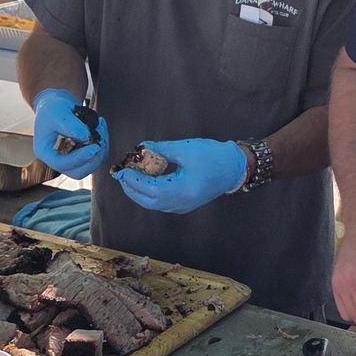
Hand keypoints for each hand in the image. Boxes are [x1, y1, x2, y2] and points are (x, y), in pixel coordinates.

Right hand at [31, 88, 106, 177]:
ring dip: (101, 149)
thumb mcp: (57, 112)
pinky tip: (101, 128)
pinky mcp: (82, 154)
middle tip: (101, 139)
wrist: (57, 105)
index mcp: (45, 152)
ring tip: (101, 127)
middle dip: (93, 159)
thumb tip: (87, 136)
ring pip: (90, 165)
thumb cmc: (52, 108)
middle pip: (77, 172)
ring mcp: (71, 159)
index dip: (79, 158)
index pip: (62, 164)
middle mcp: (58, 159)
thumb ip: (69, 124)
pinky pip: (97, 156)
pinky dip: (103, 143)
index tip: (94, 147)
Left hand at [115, 138, 245, 213]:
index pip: (150, 189)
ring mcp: (182, 207)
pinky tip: (146, 179)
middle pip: (148, 201)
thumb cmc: (212, 156)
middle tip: (122, 174)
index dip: (134, 180)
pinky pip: (161, 202)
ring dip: (140, 191)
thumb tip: (141, 149)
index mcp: (182, 189)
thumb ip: (160, 149)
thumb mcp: (185, 148)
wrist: (233, 168)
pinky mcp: (183, 205)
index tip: (123, 170)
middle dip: (132, 188)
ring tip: (132, 175)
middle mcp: (181, 203)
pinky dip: (150, 192)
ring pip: (153, 203)